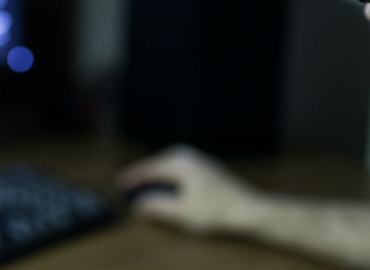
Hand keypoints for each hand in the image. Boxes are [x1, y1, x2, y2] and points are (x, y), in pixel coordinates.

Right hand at [117, 144, 266, 234]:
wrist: (249, 209)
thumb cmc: (217, 212)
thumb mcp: (182, 213)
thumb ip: (158, 207)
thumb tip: (139, 205)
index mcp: (180, 164)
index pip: (149, 169)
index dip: (133, 177)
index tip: (120, 184)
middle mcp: (189, 156)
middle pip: (158, 161)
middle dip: (144, 172)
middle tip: (130, 182)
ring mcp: (200, 160)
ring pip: (170, 161)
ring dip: (157, 171)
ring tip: (147, 182)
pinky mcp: (208, 167)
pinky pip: (180, 165)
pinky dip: (169, 172)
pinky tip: (171, 183)